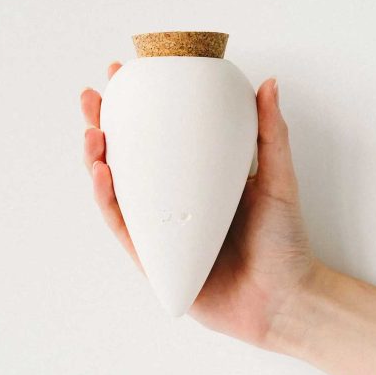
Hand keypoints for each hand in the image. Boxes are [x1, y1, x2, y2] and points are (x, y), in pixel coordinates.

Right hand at [81, 62, 316, 349]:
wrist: (283, 299)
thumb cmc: (283, 241)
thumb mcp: (278, 180)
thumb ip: (271, 134)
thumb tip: (268, 83)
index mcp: (200, 179)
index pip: (165, 137)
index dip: (142, 107)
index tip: (129, 75)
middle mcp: (175, 201)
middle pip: (131, 158)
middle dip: (106, 125)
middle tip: (94, 98)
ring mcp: (162, 229)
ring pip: (118, 190)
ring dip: (97, 159)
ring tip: (92, 130)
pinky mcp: (153, 258)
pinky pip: (123, 224)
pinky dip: (107, 198)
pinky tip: (101, 171)